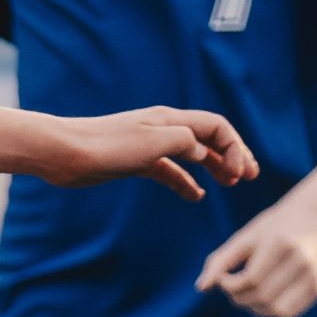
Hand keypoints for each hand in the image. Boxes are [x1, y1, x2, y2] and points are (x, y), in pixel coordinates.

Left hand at [36, 107, 257, 200]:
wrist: (65, 153)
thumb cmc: (107, 146)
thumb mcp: (154, 144)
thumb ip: (185, 144)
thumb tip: (205, 152)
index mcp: (171, 121)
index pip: (217, 128)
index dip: (236, 148)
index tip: (242, 175)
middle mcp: (164, 129)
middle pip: (208, 138)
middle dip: (232, 155)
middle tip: (250, 177)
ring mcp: (150, 145)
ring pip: (192, 154)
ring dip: (214, 167)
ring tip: (230, 184)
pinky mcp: (136, 162)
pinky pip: (170, 170)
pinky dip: (185, 181)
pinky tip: (194, 196)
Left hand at [197, 200, 316, 316]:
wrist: (314, 220)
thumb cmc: (272, 228)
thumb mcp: (245, 237)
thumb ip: (221, 261)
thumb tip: (201, 288)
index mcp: (282, 244)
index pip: (251, 279)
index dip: (230, 286)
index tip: (223, 280)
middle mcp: (302, 261)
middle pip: (262, 296)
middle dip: (239, 298)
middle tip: (232, 288)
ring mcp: (313, 277)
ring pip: (275, 310)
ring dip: (253, 307)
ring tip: (246, 293)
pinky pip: (288, 313)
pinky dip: (269, 311)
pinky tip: (262, 298)